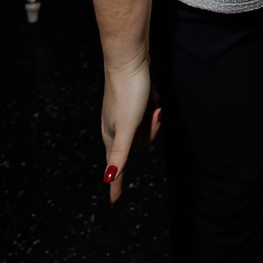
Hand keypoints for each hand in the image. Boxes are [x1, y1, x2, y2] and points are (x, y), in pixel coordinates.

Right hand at [99, 60, 160, 202]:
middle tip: (153, 114)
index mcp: (112, 137)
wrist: (128, 60)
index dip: (116, 185)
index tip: (114, 201)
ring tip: (151, 102)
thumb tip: (109, 178)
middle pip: (140, 146)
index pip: (115, 167)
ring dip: (152, 117)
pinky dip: (152, 105)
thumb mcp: (126, 127)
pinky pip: (147, 114)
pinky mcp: (131, 103)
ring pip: (145, 130)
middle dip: (150, 132)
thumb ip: (119, 153)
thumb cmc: (128, 93)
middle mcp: (115, 128)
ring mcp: (123, 115)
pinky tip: (151, 95)